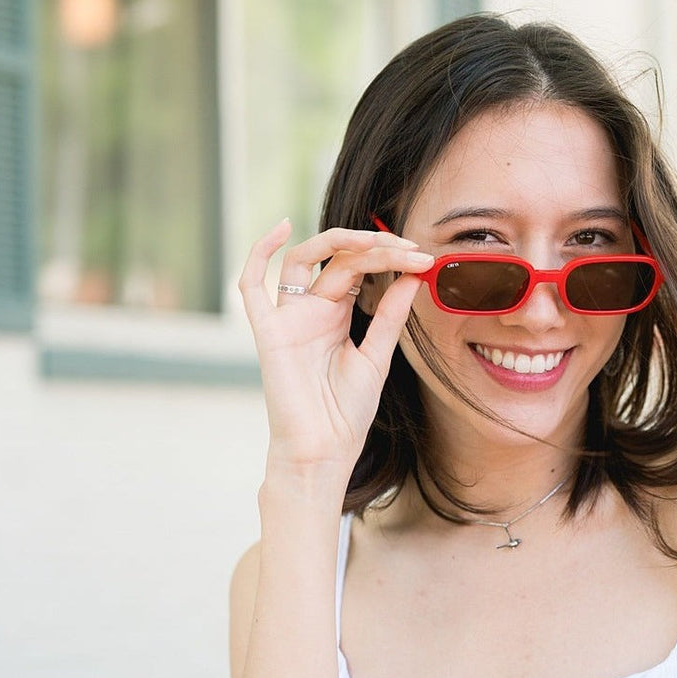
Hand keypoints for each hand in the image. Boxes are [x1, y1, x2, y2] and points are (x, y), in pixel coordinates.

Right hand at [238, 220, 432, 473]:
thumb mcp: (377, 356)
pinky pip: (251, 286)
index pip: (359, 269)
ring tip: (375, 239)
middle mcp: (310, 309)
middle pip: (339, 260)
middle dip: (377, 250)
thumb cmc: (346, 413)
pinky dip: (259, 252)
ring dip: (337, 242)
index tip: (425, 259)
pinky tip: (282, 227)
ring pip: (304, 260)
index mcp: (336, 314)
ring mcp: (288, 318)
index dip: (390, 258)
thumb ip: (391, 315)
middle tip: (412, 249)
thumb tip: (414, 275)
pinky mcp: (268, 333)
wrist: (324, 450)